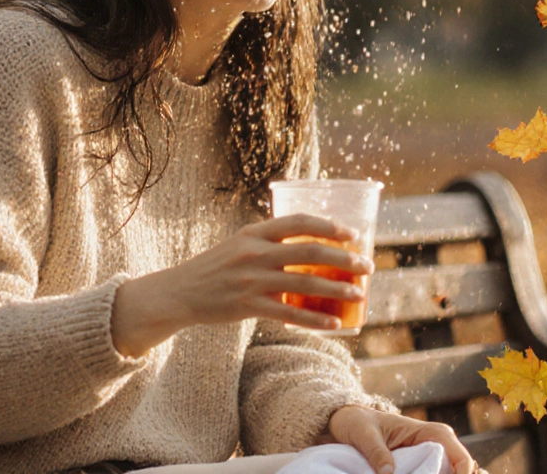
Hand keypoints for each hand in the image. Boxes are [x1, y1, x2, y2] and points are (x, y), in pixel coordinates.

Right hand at [110, 215, 372, 356]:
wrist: (179, 292)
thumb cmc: (215, 269)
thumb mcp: (239, 245)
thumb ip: (268, 243)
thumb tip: (309, 246)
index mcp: (254, 232)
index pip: (299, 222)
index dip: (330, 226)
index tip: (353, 234)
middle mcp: (254, 252)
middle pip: (310, 251)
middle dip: (345, 259)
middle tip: (367, 266)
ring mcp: (251, 280)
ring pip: (305, 283)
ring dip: (338, 289)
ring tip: (359, 295)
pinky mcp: (248, 306)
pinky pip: (289, 314)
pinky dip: (315, 320)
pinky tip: (335, 324)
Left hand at [323, 406, 479, 473]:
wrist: (350, 421)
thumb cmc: (359, 422)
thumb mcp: (364, 434)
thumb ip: (376, 452)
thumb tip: (388, 473)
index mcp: (432, 432)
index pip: (461, 459)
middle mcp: (439, 445)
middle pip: (460, 472)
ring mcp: (433, 458)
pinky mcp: (424, 468)